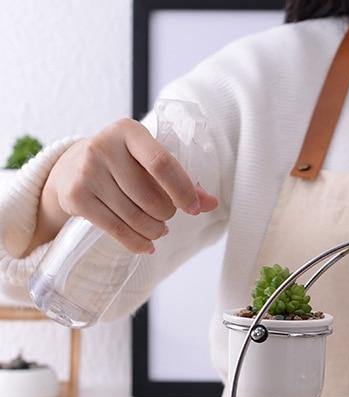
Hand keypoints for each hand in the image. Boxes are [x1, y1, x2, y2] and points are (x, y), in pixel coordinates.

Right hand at [29, 118, 217, 253]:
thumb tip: (211, 203)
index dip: (182, 190)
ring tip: (157, 229)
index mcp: (128, 131)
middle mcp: (104, 147)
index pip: (162, 164)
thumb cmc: (121, 164)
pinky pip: (117, 230)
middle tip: (166, 215)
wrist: (69, 168)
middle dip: (167, 214)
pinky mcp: (76, 196)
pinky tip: (146, 245)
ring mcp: (87, 172)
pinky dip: (137, 243)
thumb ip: (180, 179)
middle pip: (151, 197)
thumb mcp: (147, 161)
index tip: (193, 208)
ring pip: (135, 217)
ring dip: (154, 230)